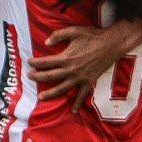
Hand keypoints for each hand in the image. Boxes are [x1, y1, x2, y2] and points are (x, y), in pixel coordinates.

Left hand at [27, 21, 141, 97]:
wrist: (111, 44)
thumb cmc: (93, 36)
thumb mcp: (74, 31)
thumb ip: (58, 35)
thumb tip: (46, 42)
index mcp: (66, 58)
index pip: (46, 62)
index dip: (36, 63)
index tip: (29, 62)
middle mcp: (71, 70)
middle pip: (50, 76)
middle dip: (38, 77)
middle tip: (29, 77)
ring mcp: (80, 78)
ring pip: (62, 88)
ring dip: (50, 93)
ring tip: (41, 96)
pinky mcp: (89, 82)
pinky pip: (81, 95)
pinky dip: (77, 103)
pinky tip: (72, 110)